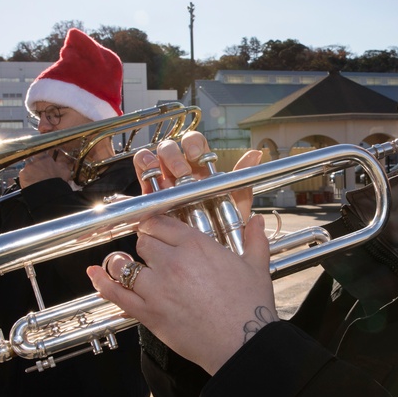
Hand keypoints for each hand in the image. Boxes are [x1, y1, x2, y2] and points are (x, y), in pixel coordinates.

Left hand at [19, 150, 73, 186]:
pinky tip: (31, 185)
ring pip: (28, 169)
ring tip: (35, 182)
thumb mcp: (65, 171)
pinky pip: (23, 176)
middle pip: (34, 163)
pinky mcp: (22, 174)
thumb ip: (61, 164)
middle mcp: (35, 160)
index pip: (42, 156)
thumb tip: (59, 163)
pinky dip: (26, 180)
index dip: (43, 163)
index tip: (44, 168)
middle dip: (36, 168)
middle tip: (40, 176)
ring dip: (31, 174)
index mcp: (45, 158)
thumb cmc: (57, 181)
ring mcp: (28, 167)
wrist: (48, 192)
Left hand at [87, 213, 276, 375]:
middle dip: (145, 246)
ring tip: (124, 266)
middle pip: (143, 242)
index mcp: (196, 245)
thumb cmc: (250, 306)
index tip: (154, 229)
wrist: (242, 343)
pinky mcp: (148, 312)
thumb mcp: (256, 267)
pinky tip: (94, 275)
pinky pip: (115, 293)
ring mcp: (157, 287)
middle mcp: (172, 261)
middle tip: (151, 255)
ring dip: (124, 264)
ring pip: (125, 265)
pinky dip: (101, 282)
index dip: (155, 225)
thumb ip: (255, 240)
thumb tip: (258, 222)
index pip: (161, 223)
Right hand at [134, 131, 261, 218]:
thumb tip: (256, 153)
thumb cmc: (219, 228)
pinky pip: (141, 176)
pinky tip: (146, 176)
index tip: (196, 155)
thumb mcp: (235, 205)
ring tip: (159, 172)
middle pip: (171, 148)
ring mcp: (162, 181)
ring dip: (153, 159)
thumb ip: (243, 178)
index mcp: (200, 168)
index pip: (194, 143)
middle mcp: (179, 171)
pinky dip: (141, 171)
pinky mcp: (148, 193)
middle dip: (174, 155)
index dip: (193, 144)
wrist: (203, 253)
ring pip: (152, 157)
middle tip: (181, 172)